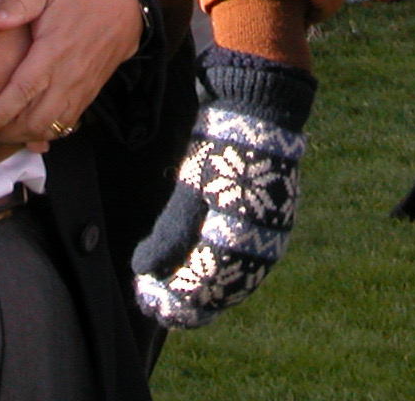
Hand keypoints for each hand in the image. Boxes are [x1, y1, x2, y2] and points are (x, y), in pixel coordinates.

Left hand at [0, 0, 141, 146]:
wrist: (121, 9)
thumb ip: (17, 2)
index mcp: (53, 50)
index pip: (23, 90)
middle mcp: (68, 75)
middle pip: (35, 119)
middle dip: (6, 132)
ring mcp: (80, 89)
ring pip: (50, 127)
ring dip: (24, 135)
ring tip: (0, 132)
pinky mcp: (88, 95)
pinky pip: (66, 125)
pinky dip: (45, 133)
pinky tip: (27, 129)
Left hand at [133, 47, 315, 328]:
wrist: (260, 112)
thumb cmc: (223, 150)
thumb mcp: (191, 190)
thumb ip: (171, 233)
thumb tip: (143, 270)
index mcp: (242, 238)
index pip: (204, 285)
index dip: (174, 298)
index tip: (145, 298)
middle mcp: (263, 245)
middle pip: (221, 289)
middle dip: (186, 300)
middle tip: (152, 302)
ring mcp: (271, 237)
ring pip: (235, 281)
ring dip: (204, 292)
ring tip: (173, 296)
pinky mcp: (270, 226)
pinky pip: (247, 265)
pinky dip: (222, 277)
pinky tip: (203, 279)